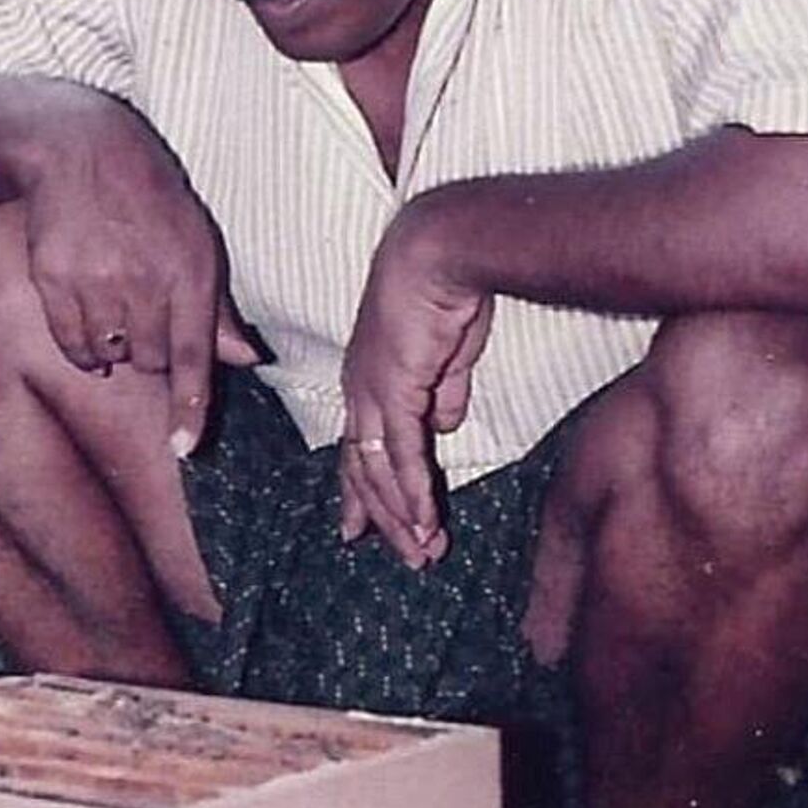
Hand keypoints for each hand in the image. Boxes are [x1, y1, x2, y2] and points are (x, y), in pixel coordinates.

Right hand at [23, 89, 259, 457]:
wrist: (79, 149)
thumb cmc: (149, 200)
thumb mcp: (197, 242)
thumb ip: (218, 310)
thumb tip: (249, 360)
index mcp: (189, 271)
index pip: (193, 354)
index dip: (189, 406)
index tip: (184, 447)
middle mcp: (143, 281)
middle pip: (150, 361)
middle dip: (150, 351)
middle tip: (144, 310)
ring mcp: (95, 283)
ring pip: (109, 357)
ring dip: (114, 347)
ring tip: (113, 301)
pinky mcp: (54, 282)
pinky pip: (73, 345)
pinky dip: (82, 345)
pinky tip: (87, 312)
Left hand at [339, 205, 492, 567]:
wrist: (445, 250)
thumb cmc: (448, 291)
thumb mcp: (448, 354)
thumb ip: (443, 392)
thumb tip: (446, 426)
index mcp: (369, 380)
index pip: (358, 448)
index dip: (362, 492)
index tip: (361, 530)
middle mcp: (359, 391)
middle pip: (362, 470)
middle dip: (386, 519)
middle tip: (409, 557)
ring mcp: (372, 392)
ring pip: (377, 471)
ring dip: (403, 517)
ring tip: (424, 553)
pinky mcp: (395, 390)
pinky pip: (401, 454)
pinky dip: (414, 493)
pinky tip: (426, 522)